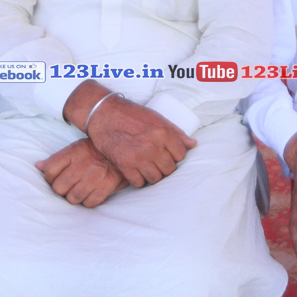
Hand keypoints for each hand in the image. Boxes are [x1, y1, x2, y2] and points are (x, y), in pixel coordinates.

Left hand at [36, 139, 128, 206]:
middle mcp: (82, 164)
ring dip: (73, 197)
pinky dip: (88, 202)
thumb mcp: (76, 148)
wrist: (126, 150)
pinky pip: (89, 203)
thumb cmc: (96, 151)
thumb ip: (57, 158)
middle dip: (61, 190)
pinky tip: (90, 194)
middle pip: (59, 188)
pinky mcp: (106, 186)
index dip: (49, 178)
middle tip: (67, 186)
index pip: (50, 170)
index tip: (55, 178)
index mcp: (73, 152)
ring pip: (72, 198)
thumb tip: (38, 166)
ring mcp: (95, 176)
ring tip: (79, 191)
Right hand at [64, 81, 195, 187]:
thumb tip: (192, 144)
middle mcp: (153, 145)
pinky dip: (139, 180)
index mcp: (164, 132)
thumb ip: (175, 132)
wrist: (104, 114)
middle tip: (157, 162)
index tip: (168, 154)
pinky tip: (137, 171)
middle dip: (165, 167)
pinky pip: (138, 183)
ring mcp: (139, 156)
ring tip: (148, 168)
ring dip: (153, 175)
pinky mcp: (124, 165)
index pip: (181, 155)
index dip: (175, 156)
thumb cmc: (131, 114)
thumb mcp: (157, 118)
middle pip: (169, 169)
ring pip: (155, 179)